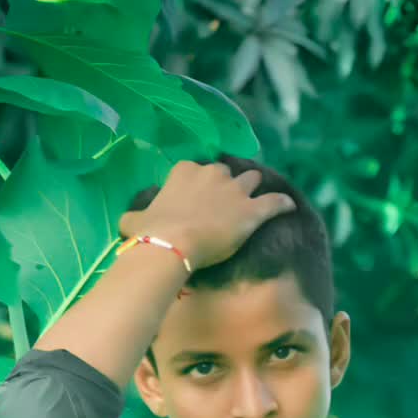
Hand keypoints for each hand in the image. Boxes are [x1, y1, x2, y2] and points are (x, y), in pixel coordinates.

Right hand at [118, 160, 295, 270]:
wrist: (172, 246)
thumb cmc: (150, 233)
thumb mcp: (133, 220)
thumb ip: (136, 215)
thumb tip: (128, 221)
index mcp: (185, 171)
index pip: (196, 170)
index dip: (199, 184)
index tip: (198, 198)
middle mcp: (213, 174)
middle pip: (227, 172)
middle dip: (227, 184)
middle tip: (225, 202)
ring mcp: (235, 191)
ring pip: (252, 180)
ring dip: (253, 189)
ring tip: (255, 200)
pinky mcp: (253, 211)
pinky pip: (275, 202)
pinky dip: (282, 204)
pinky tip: (289, 207)